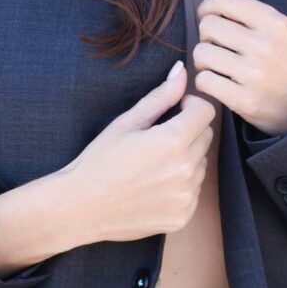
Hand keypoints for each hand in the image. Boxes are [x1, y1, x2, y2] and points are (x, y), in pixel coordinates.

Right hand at [61, 59, 216, 241]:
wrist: (80, 207)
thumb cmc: (99, 161)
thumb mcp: (127, 123)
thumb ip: (161, 97)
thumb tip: (182, 70)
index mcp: (172, 141)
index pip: (206, 112)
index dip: (191, 106)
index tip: (175, 110)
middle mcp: (185, 170)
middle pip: (206, 137)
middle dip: (188, 132)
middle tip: (157, 140)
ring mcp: (186, 196)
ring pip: (200, 165)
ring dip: (185, 160)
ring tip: (152, 166)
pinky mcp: (182, 217)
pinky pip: (193, 192)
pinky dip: (180, 187)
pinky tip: (153, 187)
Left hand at [190, 0, 286, 134]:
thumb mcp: (283, 31)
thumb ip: (251, 11)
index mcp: (273, 22)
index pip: (222, 0)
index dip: (207, 7)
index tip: (209, 17)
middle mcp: (263, 44)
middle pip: (207, 26)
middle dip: (206, 36)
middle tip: (217, 46)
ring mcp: (253, 74)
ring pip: (201, 53)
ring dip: (203, 60)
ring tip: (217, 66)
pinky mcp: (244, 100)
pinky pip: (204, 81)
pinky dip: (206, 82)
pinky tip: (218, 83)